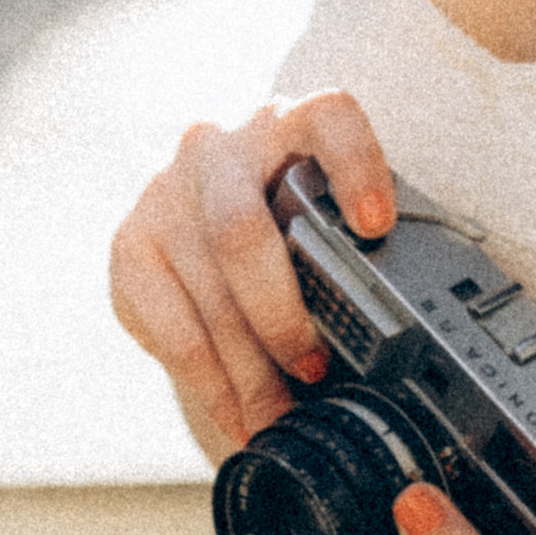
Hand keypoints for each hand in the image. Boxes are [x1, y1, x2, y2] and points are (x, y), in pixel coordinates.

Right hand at [107, 87, 396, 461]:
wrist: (201, 211)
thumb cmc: (286, 215)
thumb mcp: (320, 206)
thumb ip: (351, 240)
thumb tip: (404, 330)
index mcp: (289, 122)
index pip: (327, 117)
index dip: (355, 164)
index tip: (377, 224)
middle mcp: (218, 148)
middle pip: (242, 232)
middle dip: (281, 316)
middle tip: (316, 370)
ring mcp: (165, 195)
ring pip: (209, 295)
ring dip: (250, 372)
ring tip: (280, 418)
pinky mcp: (131, 246)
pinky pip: (173, 330)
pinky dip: (213, 385)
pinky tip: (239, 415)